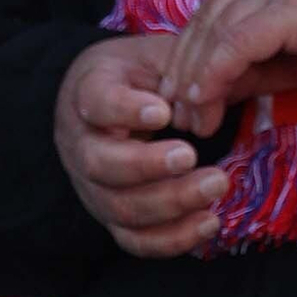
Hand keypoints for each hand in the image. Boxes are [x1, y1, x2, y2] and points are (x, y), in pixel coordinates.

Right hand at [54, 33, 227, 259]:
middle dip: (149, 166)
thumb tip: (213, 98)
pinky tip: (209, 222)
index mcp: (87, 92)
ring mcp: (92, 186)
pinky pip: (134, 240)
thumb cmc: (138, 77)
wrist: (104, 104)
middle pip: (102, 164)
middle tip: (192, 156)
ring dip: (171, 204)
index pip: (96, 102)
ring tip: (216, 185)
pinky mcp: (111, 215)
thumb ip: (185, 69)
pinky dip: (172, 239)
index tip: (163, 111)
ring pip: (119, 207)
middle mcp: (80, 144)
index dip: (126, 109)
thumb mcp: (157, 56)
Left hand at [160, 0, 296, 137]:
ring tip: (193, 118)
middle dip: (186, 70)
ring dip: (197, 80)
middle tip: (177, 114)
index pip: (212, 9)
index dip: (189, 54)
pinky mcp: (291, 2)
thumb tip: (198, 93)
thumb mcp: (288, 58)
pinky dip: (215, 73)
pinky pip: (236, 42)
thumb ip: (245, 66)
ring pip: (216, 30)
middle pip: (208, 17)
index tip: (178, 96)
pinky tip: (205, 100)